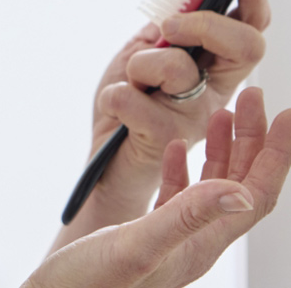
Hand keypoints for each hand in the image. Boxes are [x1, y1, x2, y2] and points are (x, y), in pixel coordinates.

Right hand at [29, 89, 290, 287]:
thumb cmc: (92, 284)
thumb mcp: (140, 244)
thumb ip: (187, 215)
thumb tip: (241, 192)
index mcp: (201, 244)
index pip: (254, 194)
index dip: (275, 155)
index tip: (286, 115)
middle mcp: (195, 241)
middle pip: (239, 184)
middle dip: (253, 139)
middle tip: (253, 95)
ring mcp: (173, 238)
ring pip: (211, 186)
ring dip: (223, 147)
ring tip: (225, 111)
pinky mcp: (147, 234)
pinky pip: (176, 194)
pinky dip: (181, 165)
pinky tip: (173, 147)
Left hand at [88, 0, 268, 218]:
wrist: (106, 155)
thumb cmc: (128, 100)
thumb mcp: (143, 52)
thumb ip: (166, 30)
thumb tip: (182, 1)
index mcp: (215, 67)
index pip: (250, 29)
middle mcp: (216, 92)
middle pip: (245, 46)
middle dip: (203, 24)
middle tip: (168, 26)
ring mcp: (196, 118)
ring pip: (178, 69)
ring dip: (139, 66)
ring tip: (131, 83)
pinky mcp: (168, 140)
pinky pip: (133, 100)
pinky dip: (114, 95)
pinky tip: (116, 108)